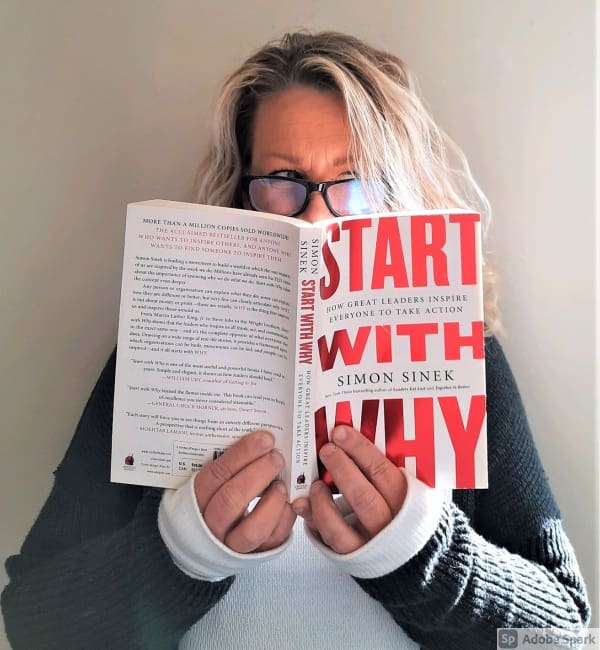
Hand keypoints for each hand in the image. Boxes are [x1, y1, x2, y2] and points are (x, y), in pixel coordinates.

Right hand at [194, 430, 295, 552]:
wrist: (209, 538)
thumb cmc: (215, 498)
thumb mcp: (213, 480)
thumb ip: (230, 463)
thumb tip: (261, 439)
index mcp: (197, 499)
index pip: (216, 475)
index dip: (242, 454)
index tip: (264, 439)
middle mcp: (211, 525)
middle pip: (231, 500)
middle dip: (259, 474)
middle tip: (276, 457)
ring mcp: (232, 544)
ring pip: (252, 529)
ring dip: (272, 502)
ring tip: (281, 484)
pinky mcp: (254, 553)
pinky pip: (272, 540)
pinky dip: (284, 518)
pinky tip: (289, 501)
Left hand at [293, 426, 406, 553]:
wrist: (411, 553)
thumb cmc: (400, 509)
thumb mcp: (399, 488)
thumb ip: (379, 470)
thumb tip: (346, 439)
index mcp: (406, 501)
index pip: (382, 472)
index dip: (360, 449)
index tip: (340, 432)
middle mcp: (389, 525)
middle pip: (363, 496)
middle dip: (341, 469)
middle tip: (325, 449)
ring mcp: (370, 543)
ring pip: (342, 524)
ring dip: (323, 501)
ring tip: (315, 483)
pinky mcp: (353, 556)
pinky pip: (330, 539)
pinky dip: (314, 519)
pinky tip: (303, 504)